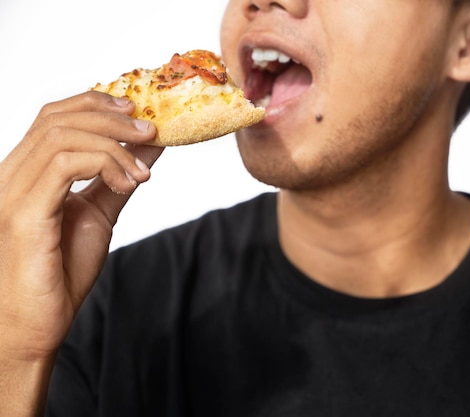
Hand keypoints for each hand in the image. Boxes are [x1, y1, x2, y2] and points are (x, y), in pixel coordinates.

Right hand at [0, 91, 161, 360]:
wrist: (37, 324)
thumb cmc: (60, 272)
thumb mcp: (100, 213)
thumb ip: (120, 177)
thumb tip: (150, 147)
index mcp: (26, 172)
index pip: (54, 116)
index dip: (96, 103)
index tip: (139, 113)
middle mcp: (12, 174)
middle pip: (57, 116)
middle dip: (112, 117)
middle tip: (151, 131)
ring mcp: (12, 191)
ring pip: (61, 134)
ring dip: (114, 144)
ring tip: (142, 171)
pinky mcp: (24, 213)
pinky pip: (62, 164)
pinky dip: (105, 163)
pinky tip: (128, 183)